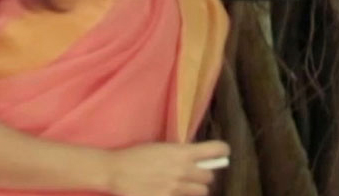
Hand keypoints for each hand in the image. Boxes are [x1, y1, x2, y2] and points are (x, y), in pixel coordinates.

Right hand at [106, 140, 229, 195]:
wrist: (117, 171)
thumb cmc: (136, 155)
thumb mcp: (162, 148)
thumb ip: (180, 153)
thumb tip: (195, 157)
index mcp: (182, 153)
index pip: (216, 150)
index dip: (222, 151)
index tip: (222, 152)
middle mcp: (183, 171)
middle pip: (210, 177)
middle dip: (204, 174)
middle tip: (195, 173)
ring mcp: (176, 188)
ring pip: (202, 192)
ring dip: (196, 188)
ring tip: (186, 185)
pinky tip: (172, 191)